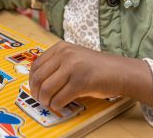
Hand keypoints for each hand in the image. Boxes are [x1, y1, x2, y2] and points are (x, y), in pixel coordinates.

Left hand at [29, 42, 152, 112]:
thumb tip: (37, 82)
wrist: (120, 72)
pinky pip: (59, 99)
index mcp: (61, 47)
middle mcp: (65, 54)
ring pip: (46, 89)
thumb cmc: (97, 68)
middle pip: (38, 78)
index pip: (36, 65)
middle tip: (41, 100)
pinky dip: (57, 106)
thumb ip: (57, 64)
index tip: (35, 90)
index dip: (32, 81)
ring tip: (51, 104)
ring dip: (46, 101)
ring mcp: (73, 67)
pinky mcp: (80, 82)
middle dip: (36, 93)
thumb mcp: (74, 58)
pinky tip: (61, 105)